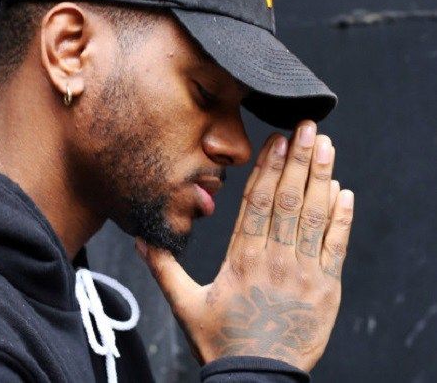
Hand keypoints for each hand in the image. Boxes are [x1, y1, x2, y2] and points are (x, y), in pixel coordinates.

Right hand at [135, 120, 353, 371]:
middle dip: (298, 161)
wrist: (257, 380)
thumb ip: (163, 268)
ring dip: (321, 179)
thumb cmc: (221, 342)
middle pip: (288, 201)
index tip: (276, 142)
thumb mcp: (185, 305)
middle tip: (307, 128)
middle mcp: (275, 260)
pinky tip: (344, 193)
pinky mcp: (326, 289)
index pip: (258, 204)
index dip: (268, 169)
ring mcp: (303, 274)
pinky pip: (336, 248)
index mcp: (242, 260)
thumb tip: (141, 238)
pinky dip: (341, 219)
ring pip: (313, 218)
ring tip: (325, 147)